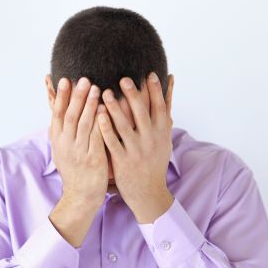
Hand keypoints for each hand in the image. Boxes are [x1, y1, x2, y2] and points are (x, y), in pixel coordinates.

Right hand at [48, 76, 108, 206]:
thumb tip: (53, 103)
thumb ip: (61, 126)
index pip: (57, 113)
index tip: (65, 78)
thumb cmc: (75, 168)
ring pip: (83, 125)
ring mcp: (79, 152)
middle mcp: (66, 144)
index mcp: (58, 139)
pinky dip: (101, 124)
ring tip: (96, 89)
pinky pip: (97, 139)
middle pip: (70, 116)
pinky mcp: (93, 160)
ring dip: (89, 106)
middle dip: (76, 96)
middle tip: (83, 79)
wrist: (80, 195)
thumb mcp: (61, 146)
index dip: (61, 96)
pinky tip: (106, 112)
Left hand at [97, 72, 175, 223]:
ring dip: (114, 108)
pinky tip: (98, 115)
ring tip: (104, 92)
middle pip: (142, 114)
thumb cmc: (155, 160)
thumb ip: (165, 109)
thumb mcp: (165, 137)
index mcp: (162, 133)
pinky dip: (105, 128)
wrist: (149, 192)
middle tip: (123, 78)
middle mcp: (150, 141)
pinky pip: (112, 142)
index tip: (149, 74)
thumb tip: (170, 80)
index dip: (155, 91)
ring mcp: (136, 151)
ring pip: (124, 126)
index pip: (160, 108)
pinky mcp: (122, 161)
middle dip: (133, 95)